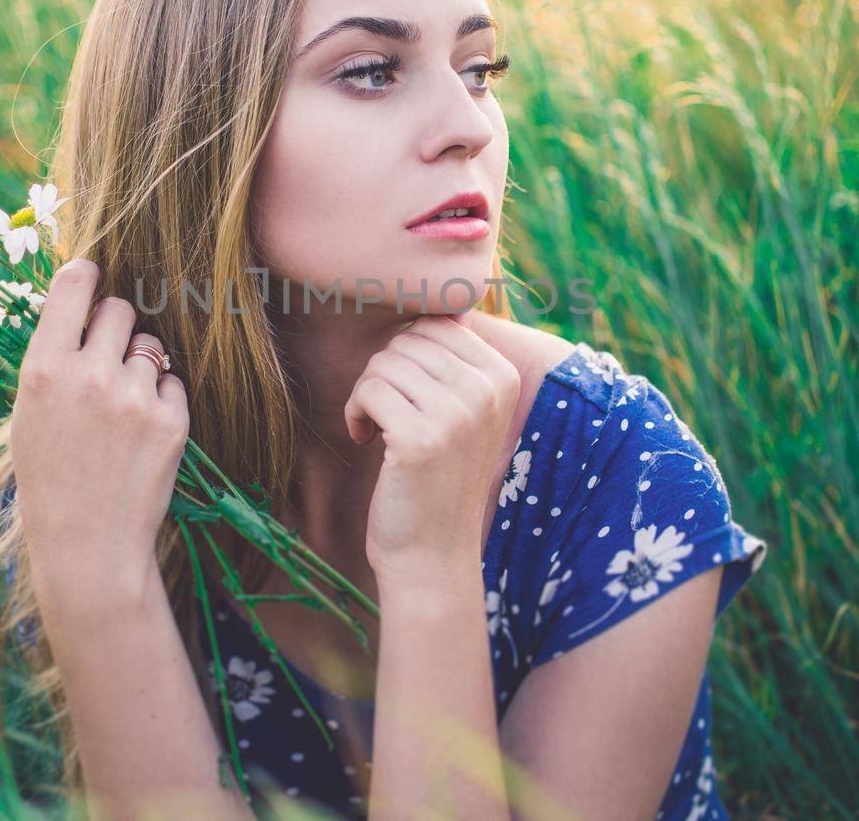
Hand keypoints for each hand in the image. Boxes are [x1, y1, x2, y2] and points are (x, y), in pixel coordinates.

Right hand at [8, 259, 189, 593]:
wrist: (87, 545)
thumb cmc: (50, 479)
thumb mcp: (29, 415)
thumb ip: (53, 360)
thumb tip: (79, 303)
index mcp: (43, 369)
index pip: (73, 285)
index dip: (86, 275)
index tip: (92, 275)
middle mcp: (88, 375)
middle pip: (121, 309)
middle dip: (117, 327)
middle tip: (108, 359)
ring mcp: (134, 397)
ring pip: (151, 346)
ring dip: (141, 366)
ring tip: (121, 410)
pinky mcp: (170, 420)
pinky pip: (173, 384)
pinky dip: (162, 401)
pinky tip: (141, 436)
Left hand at [343, 314, 521, 585]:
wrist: (433, 554)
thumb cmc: (437, 477)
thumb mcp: (462, 413)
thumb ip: (453, 361)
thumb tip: (429, 305)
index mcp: (503, 377)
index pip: (436, 325)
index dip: (406, 355)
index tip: (404, 393)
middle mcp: (487, 391)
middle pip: (408, 340)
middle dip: (383, 372)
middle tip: (384, 413)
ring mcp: (457, 414)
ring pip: (384, 363)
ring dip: (367, 393)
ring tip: (377, 428)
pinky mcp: (421, 440)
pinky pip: (368, 391)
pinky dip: (355, 413)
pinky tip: (365, 440)